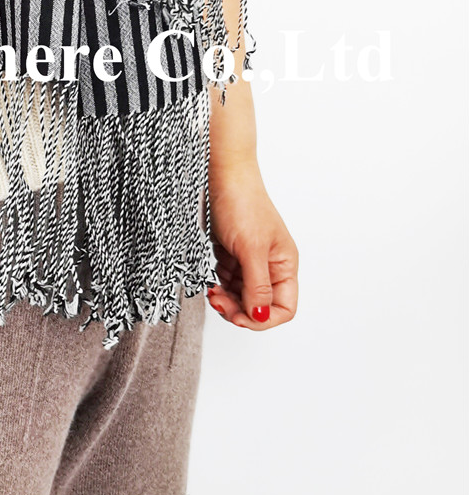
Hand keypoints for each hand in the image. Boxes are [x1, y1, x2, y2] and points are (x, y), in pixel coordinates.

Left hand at [206, 156, 298, 331]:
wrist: (221, 177)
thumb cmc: (242, 204)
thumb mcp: (251, 249)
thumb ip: (257, 285)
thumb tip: (260, 316)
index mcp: (284, 265)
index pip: (284, 307)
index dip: (263, 318)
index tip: (240, 316)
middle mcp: (270, 266)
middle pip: (260, 305)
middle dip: (239, 310)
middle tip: (218, 302)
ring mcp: (250, 261)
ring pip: (241, 296)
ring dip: (227, 299)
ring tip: (212, 291)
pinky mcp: (232, 255)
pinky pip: (228, 282)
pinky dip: (219, 286)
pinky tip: (210, 281)